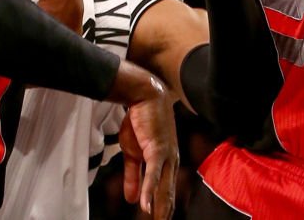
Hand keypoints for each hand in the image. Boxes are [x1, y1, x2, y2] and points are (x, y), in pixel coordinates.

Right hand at [116, 74, 178, 218]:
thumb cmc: (139, 123)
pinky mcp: (158, 148)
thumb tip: (132, 200)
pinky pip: (153, 173)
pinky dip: (149, 191)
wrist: (143, 95)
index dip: (162, 210)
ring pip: (163, 188)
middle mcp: (171, 162)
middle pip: (167, 195)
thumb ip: (134, 177)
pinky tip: (146, 207)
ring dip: (159, 209)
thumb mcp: (133, 153)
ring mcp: (167, 155)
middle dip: (163, 214)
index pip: (165, 193)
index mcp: (167, 163)